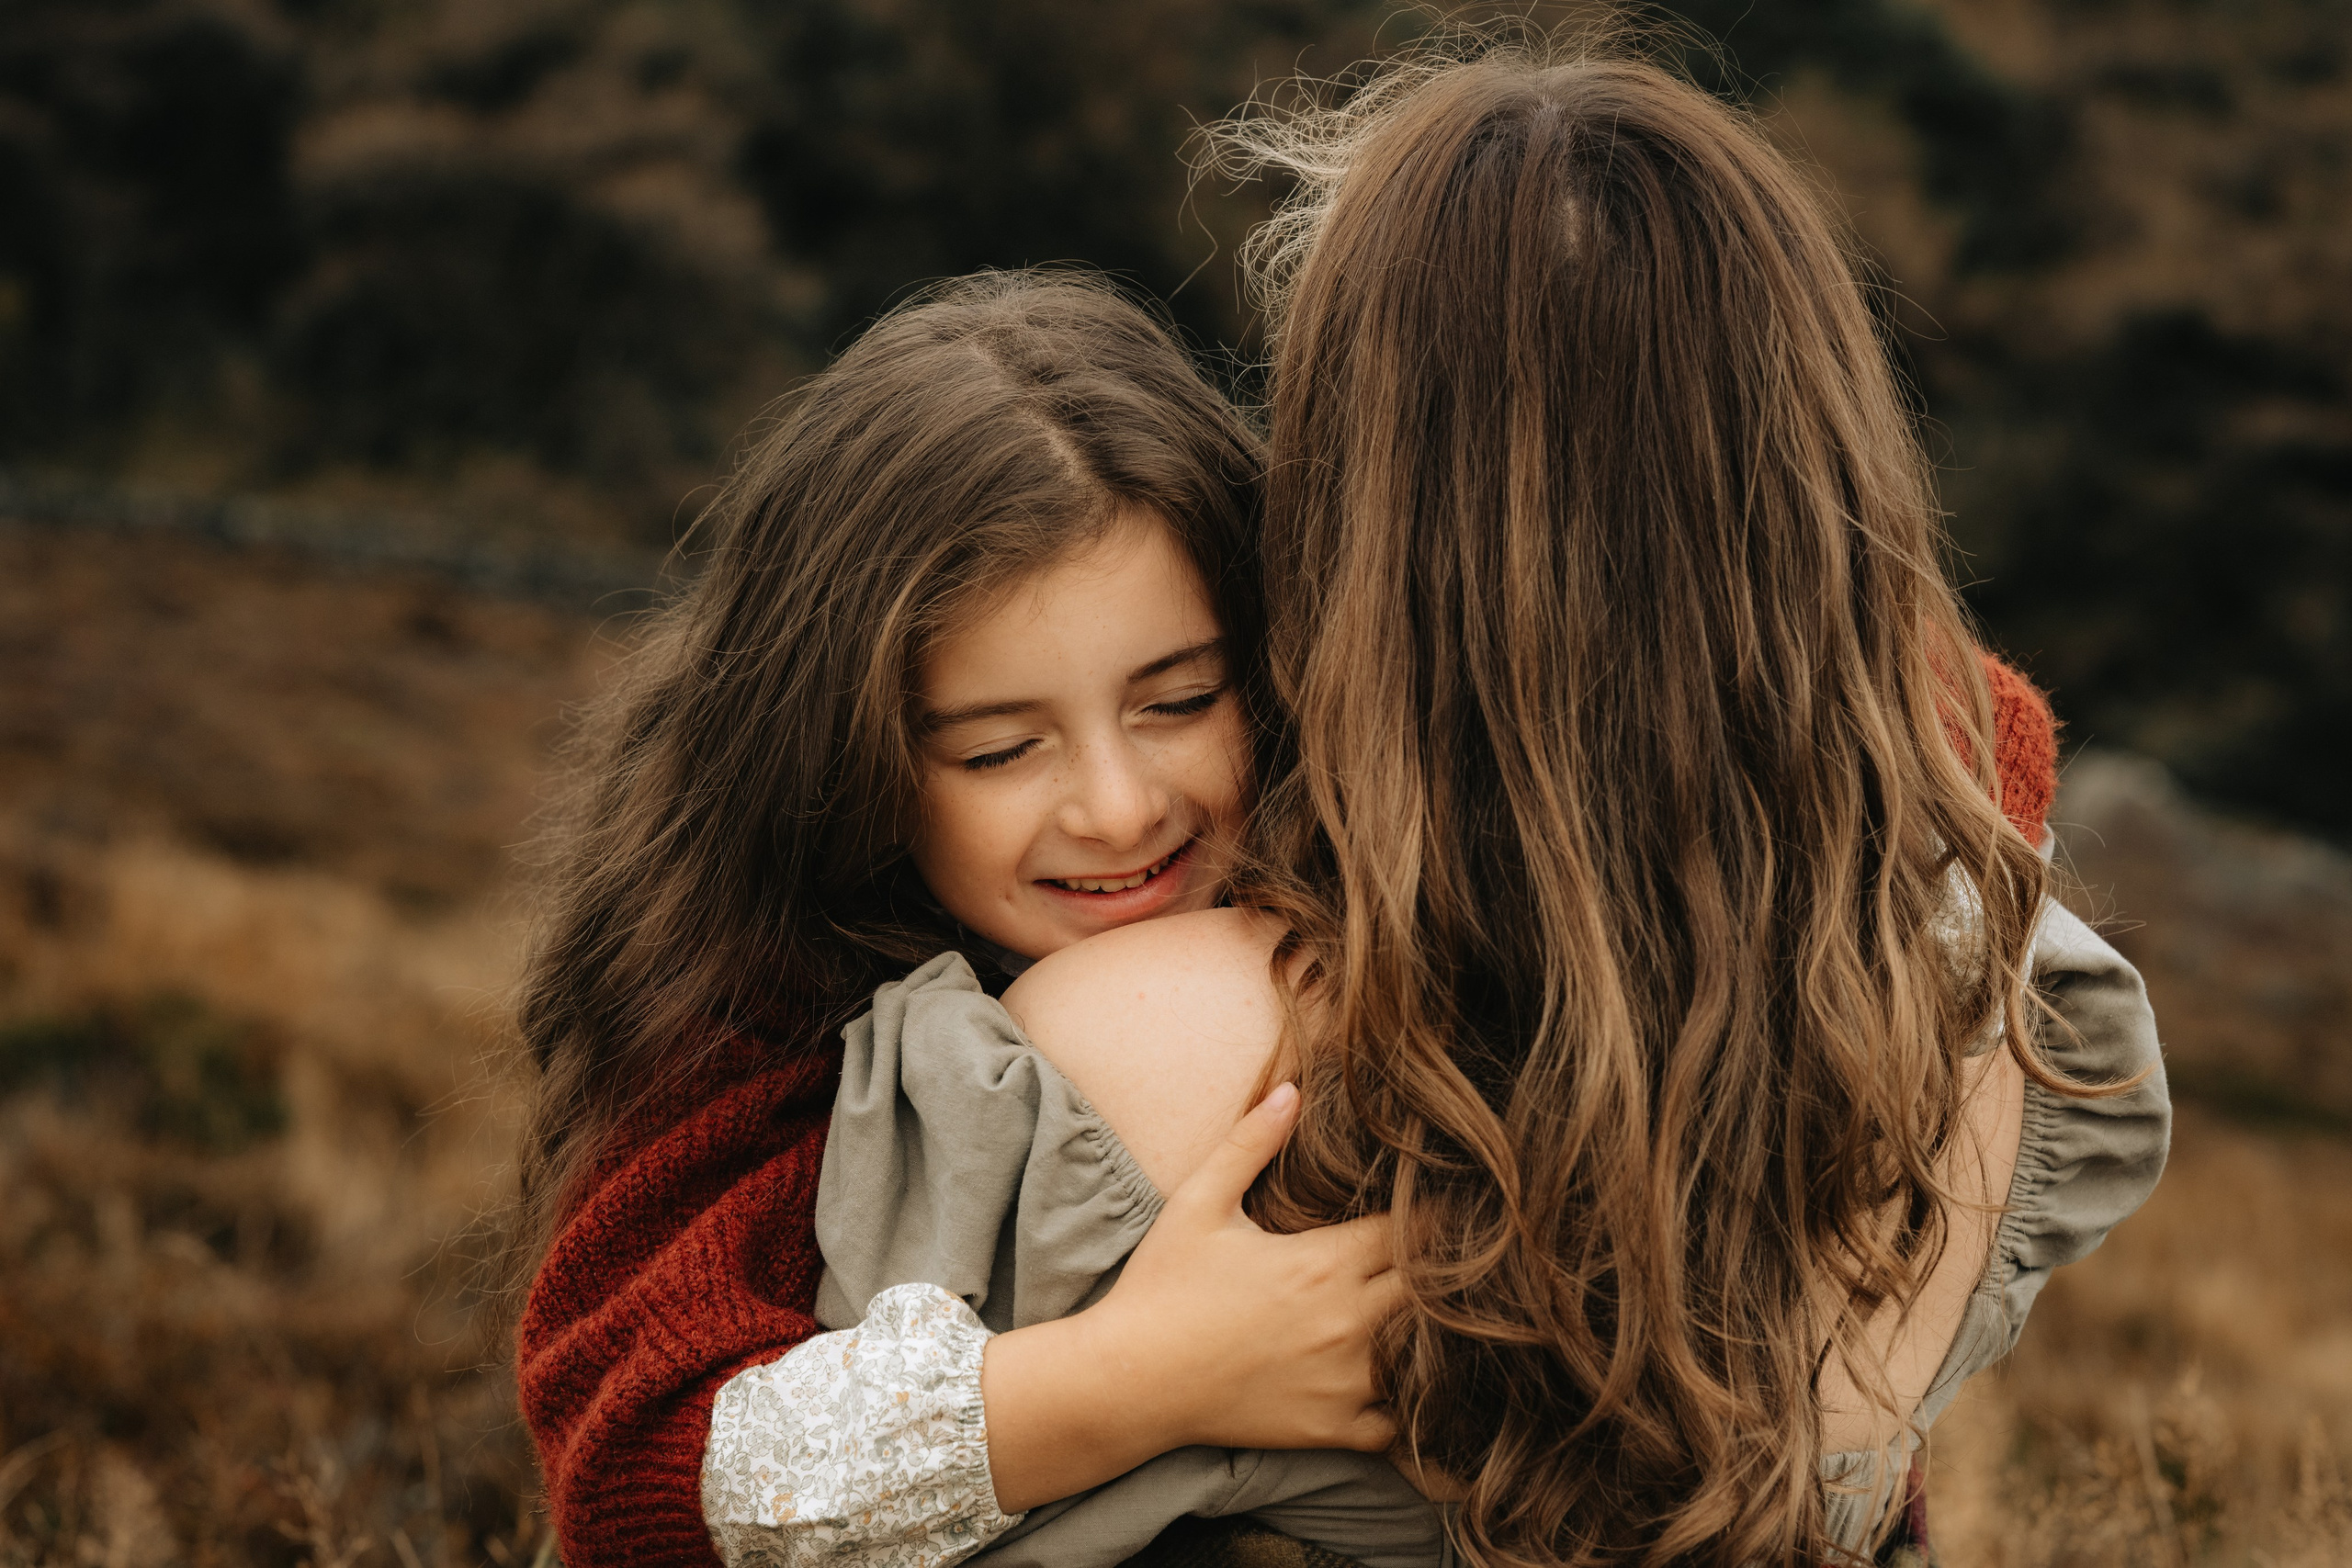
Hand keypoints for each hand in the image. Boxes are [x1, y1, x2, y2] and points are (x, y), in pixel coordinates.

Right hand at [979, 1084, 1403, 1511]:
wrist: (1128, 1381)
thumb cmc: (1161, 1288)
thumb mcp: (1199, 1203)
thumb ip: (1250, 1142)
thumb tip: (1292, 1088)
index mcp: (1323, 1261)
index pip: (1413, 1230)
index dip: (1429, 1215)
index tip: (1433, 1207)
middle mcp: (1347, 1321)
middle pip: (1433, 1289)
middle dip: (1439, 1271)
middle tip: (1443, 1260)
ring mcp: (1344, 1380)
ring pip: (1427, 1355)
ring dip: (1428, 1334)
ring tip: (1424, 1317)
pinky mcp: (1331, 1428)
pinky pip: (1398, 1424)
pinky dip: (1404, 1404)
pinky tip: (1393, 1382)